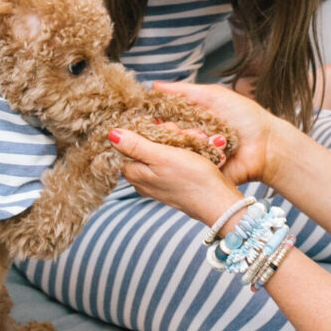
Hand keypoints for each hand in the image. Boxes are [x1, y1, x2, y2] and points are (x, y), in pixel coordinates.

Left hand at [107, 128, 239, 225]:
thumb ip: (136, 145)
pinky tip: (198, 150)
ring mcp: (159, 182)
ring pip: (164, 150)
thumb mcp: (162, 156)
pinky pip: (176, 159)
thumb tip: (112, 134)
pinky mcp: (174, 182)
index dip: (146, 131)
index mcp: (135, 173)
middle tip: (182, 134)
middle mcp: (143, 180)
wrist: (218, 202)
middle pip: (147, 145)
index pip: (128, 143)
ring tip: (196, 141)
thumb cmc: (192, 179)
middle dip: (167, 135)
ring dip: (180, 141)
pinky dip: (187, 151)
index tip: (163, 128)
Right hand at [151, 81, 288, 189]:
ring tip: (198, 137)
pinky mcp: (202, 171)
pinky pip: (188, 168)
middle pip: (163, 137)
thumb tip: (154, 85)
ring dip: (182, 143)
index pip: (162, 119)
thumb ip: (184, 91)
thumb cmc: (245, 116)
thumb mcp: (214, 95)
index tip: (146, 114)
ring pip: (172, 152)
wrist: (267, 144)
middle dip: (168, 130)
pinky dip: (192, 159)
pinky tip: (199, 151)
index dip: (153, 117)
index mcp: (190, 119)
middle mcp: (189, 137)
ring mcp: (195, 156)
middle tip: (177, 129)